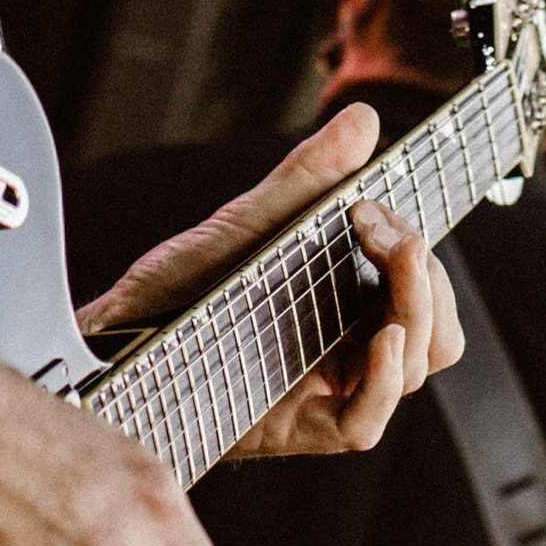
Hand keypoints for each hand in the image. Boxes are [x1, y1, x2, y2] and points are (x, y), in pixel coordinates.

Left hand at [77, 103, 464, 462]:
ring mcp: (326, 392)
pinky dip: (385, 379)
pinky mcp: (295, 427)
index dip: (425, 257)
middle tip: (380, 230)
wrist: (109, 337)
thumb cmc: (175, 287)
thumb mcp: (247, 222)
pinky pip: (366, 421)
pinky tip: (379, 338)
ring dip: (415, 311)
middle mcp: (346, 351)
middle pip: (436, 332)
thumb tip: (363, 117)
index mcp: (346, 306)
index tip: (378, 207)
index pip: (427, 295)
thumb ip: (309, 178)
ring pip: (413, 367)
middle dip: (425, 276)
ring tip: (386, 263)